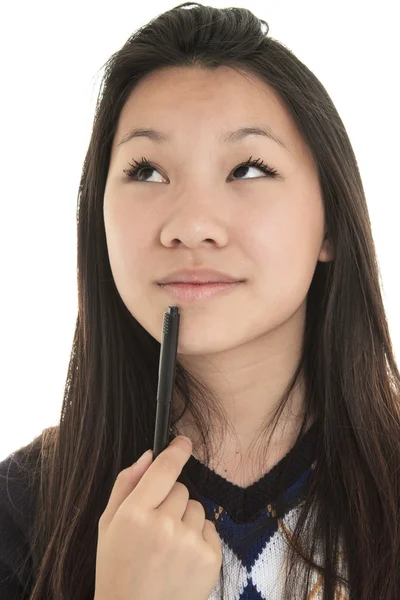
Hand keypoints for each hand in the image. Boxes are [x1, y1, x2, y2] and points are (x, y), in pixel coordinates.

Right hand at [94, 435, 221, 599]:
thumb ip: (126, 485)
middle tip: (156, 528)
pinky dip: (199, 538)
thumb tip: (149, 454)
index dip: (176, 451)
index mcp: (134, 515)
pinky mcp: (210, 559)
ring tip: (168, 546)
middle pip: (181, 488)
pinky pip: (210, 528)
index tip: (183, 442)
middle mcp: (163, 526)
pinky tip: (182, 558)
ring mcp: (189, 543)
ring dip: (186, 519)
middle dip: (171, 500)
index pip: (164, 469)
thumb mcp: (108, 526)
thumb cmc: (118, 569)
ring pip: (197, 507)